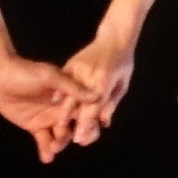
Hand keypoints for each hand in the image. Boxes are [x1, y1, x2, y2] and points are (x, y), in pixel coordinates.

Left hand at [0, 54, 97, 164]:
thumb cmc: (26, 72)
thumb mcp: (51, 77)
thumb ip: (73, 88)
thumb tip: (98, 96)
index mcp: (70, 96)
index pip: (85, 111)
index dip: (90, 121)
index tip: (90, 130)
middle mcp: (62, 109)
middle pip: (75, 127)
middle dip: (76, 136)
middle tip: (72, 141)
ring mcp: (48, 119)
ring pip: (60, 136)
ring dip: (59, 144)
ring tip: (54, 149)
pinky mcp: (35, 127)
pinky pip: (43, 141)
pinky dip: (45, 150)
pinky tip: (47, 158)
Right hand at [58, 33, 137, 147]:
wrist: (115, 38)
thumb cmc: (122, 64)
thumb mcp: (122, 85)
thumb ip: (111, 103)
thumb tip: (104, 123)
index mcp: (104, 81)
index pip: (94, 107)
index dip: (87, 124)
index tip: (80, 138)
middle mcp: (90, 76)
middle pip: (79, 103)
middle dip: (75, 122)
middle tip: (70, 139)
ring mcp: (78, 69)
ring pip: (68, 93)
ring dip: (63, 110)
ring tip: (58, 125)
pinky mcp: (71, 63)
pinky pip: (63, 80)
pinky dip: (59, 92)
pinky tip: (54, 102)